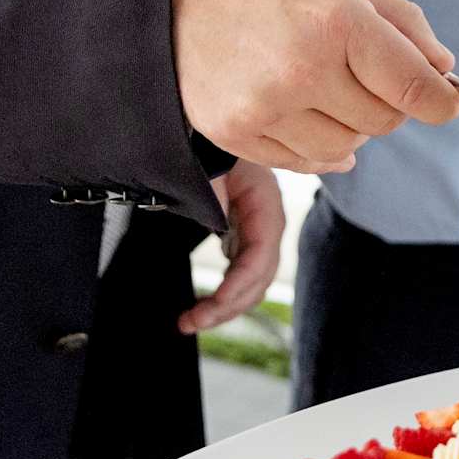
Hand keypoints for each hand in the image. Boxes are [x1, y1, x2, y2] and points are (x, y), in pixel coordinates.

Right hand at [169, 0, 458, 172]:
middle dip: (388, 101)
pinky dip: (316, 144)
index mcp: (334, 20)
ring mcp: (264, 106)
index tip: (447, 102)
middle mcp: (300, 69)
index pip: (413, 86)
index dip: (440, 100)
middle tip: (363, 72)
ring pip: (347, 144)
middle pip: (385, 121)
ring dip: (349, 122)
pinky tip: (303, 112)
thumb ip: (396, 19)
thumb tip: (442, 67)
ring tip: (321, 83)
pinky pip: (303, 161)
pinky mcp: (235, 132)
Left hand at [181, 161, 285, 333]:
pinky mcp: (245, 240)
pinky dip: (224, 295)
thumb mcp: (214, 168)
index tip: (211, 305)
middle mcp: (269, 226)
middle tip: (190, 323)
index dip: (237, 286)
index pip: (259, 258)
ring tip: (189, 322)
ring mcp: (259, 236)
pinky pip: (241, 276)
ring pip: (251, 285)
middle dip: (226, 306)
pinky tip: (203, 306)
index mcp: (266, 208)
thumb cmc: (215, 147)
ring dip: (224, 308)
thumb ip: (215, 196)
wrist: (217, 135)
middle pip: (258, 280)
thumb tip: (216, 226)